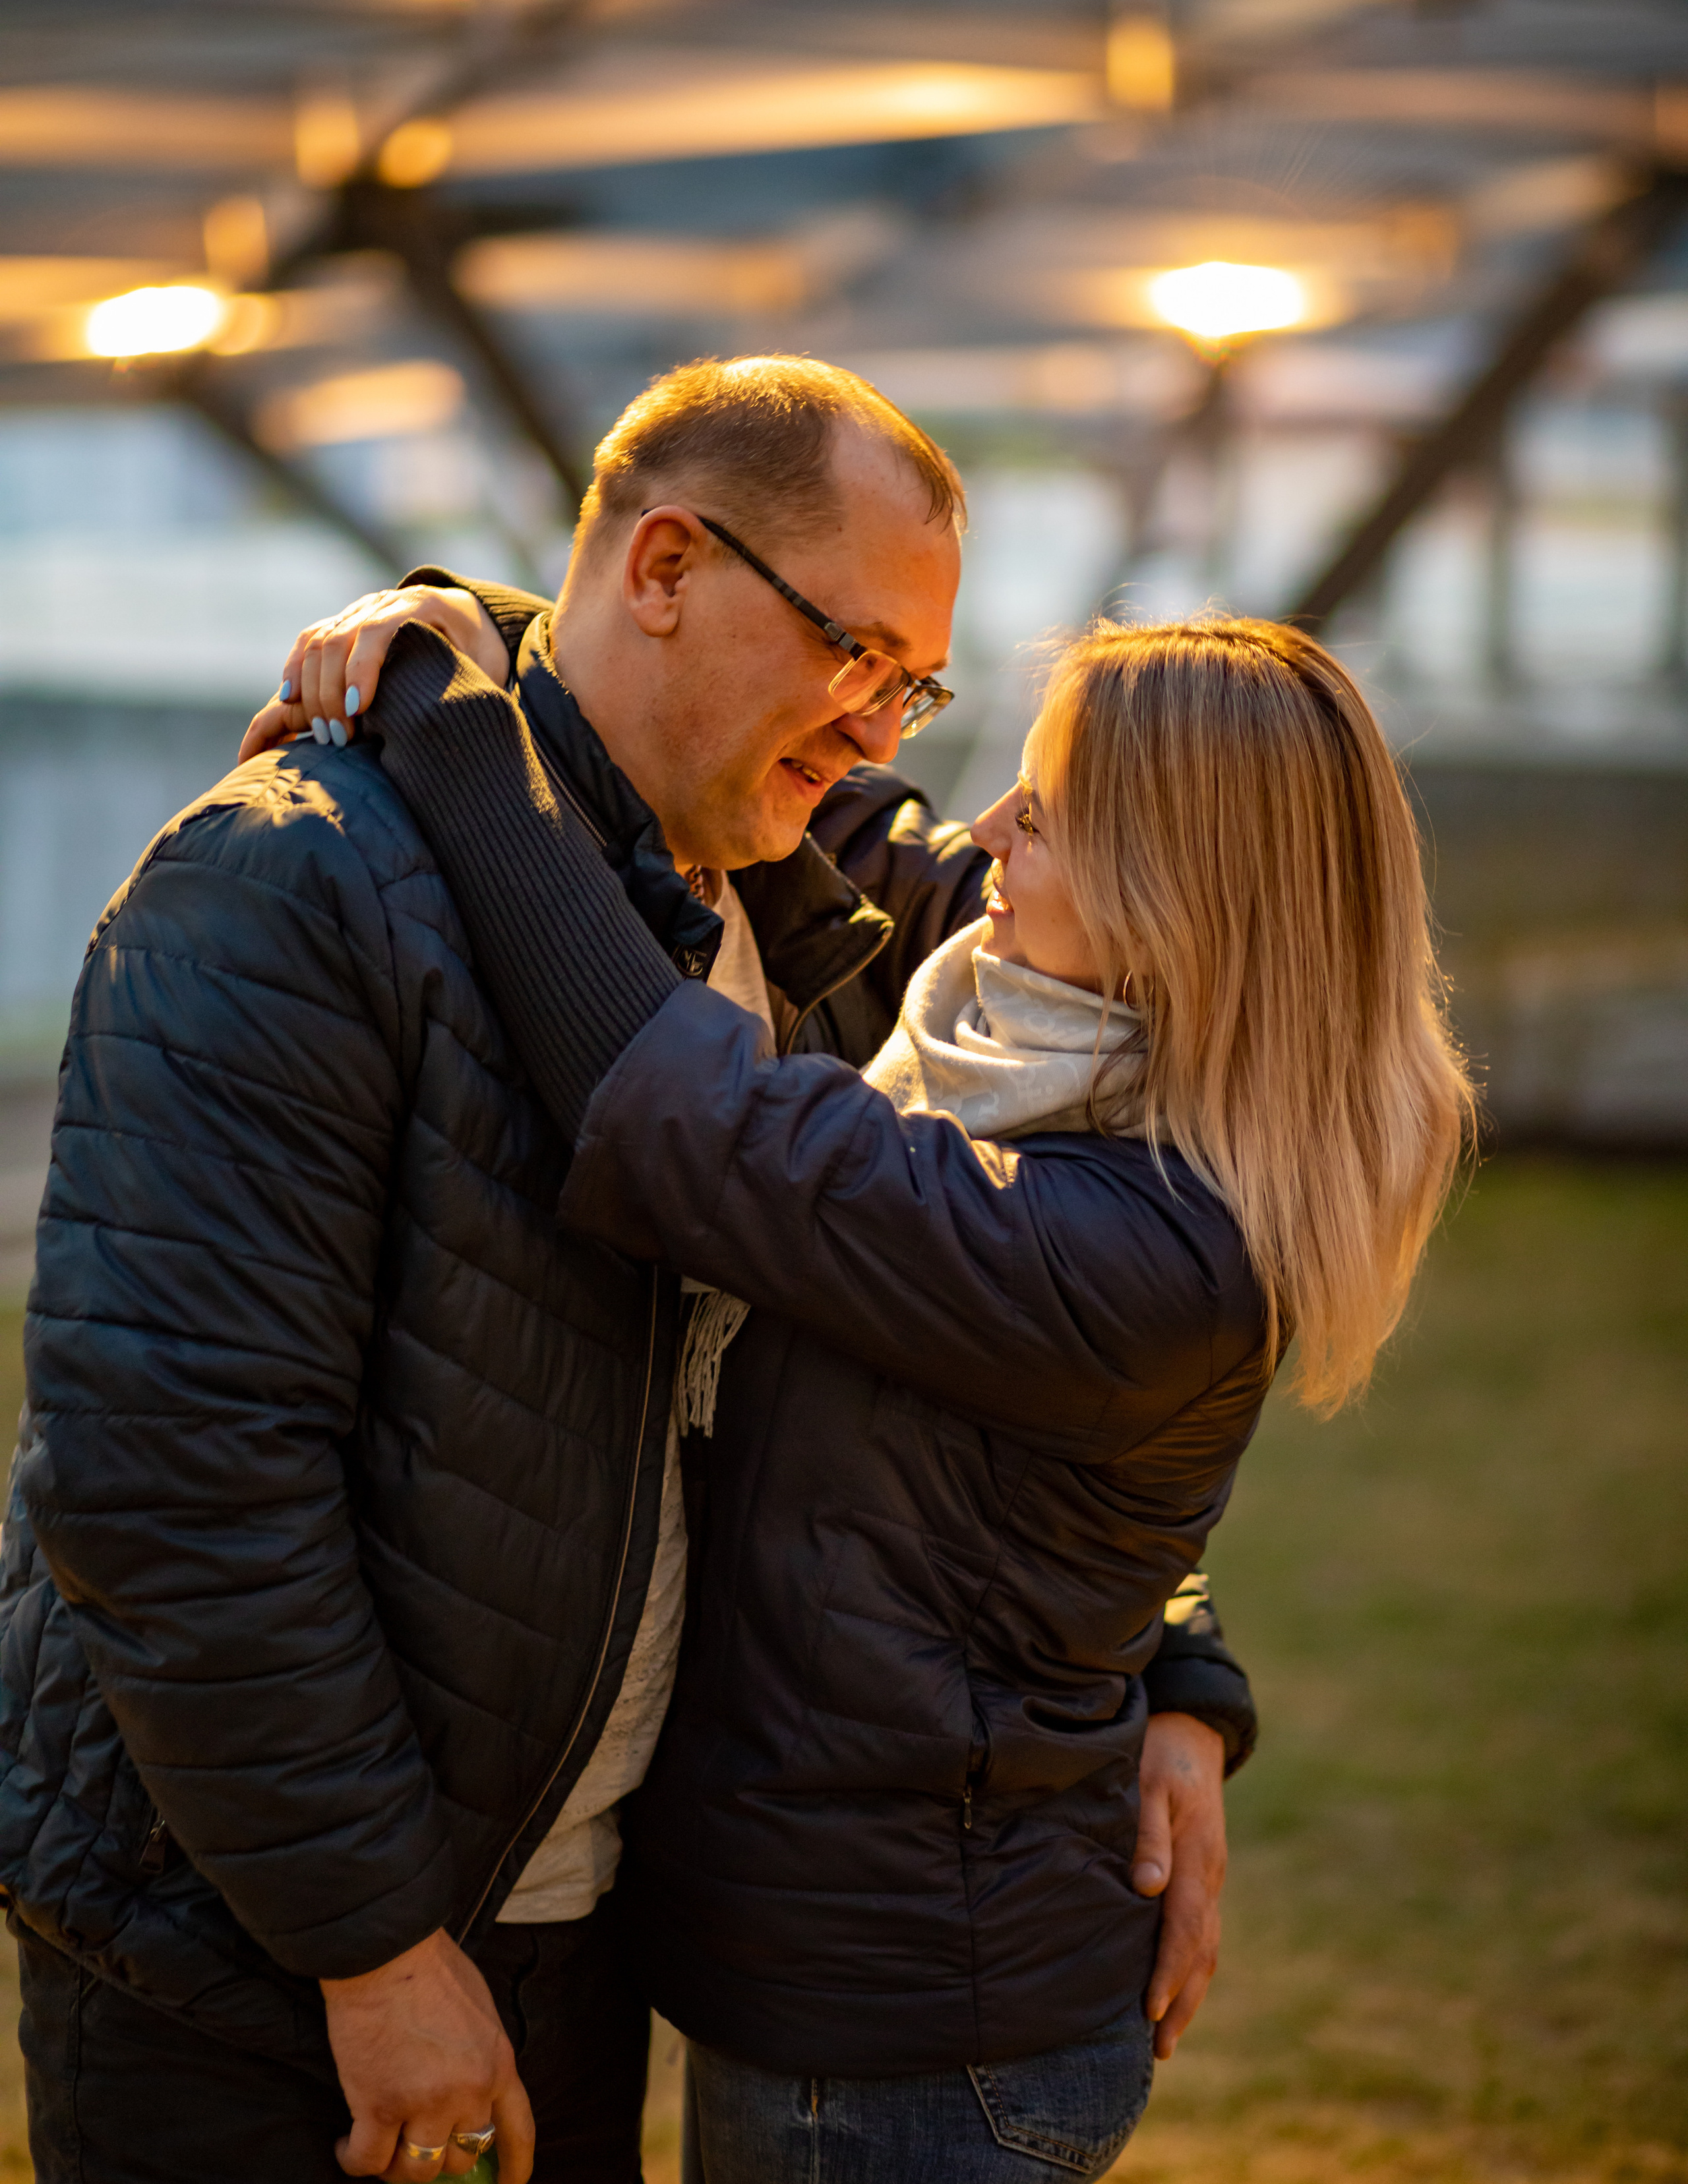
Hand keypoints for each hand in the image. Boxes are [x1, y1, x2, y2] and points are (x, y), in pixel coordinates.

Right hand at [238, 586, 507, 762]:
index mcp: (423, 604)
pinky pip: (310, 640)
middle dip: (332, 689)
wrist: (470, 620)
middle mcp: (385, 601)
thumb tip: (442, 715)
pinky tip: (291, 701)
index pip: (380, 630)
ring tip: (322, 730)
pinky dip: (296, 668)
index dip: (362, 668)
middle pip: (341, 636)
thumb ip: (467, 682)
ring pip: (319, 639)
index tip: (356, 710)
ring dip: (311, 686)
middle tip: (338, 737)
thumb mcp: (485, 666)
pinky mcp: (344, 622)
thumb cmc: (481, 652)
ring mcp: (360, 609)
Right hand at [322, 1927, 534, 2182]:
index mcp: (498, 2063)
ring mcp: (424, 2103)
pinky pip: (367, 2162)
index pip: (518, 2131)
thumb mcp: (479, 2010)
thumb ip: (481, 2055)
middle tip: (414, 2143)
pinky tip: (345, 2143)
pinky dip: (353, 2160)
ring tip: (379, 2148)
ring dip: (396, 2167)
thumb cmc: (429, 1967)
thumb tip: (473, 2093)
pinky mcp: (377, 2107)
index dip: (514, 2167)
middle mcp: (468, 2090)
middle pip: (460, 2157)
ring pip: (416, 2170)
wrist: (385, 1949)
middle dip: (438, 2157)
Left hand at [1133, 1711, 1226, 2060]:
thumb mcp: (1150, 1781)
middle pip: (1201, 1951)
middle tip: (1159, 2048)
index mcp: (1196, 1856)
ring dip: (1189, 1991)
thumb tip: (1146, 1887)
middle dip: (1181, 2001)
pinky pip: (1203, 1930)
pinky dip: (1192, 1966)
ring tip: (1167, 2035)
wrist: (1193, 1729)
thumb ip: (1148, 1833)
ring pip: (1206, 1947)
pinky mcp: (1205, 1873)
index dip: (1167, 1970)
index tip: (1149, 2009)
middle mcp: (1209, 1874)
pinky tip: (1176, 1986)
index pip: (1183, 1927)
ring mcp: (1211, 1875)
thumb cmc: (1161, 1751)